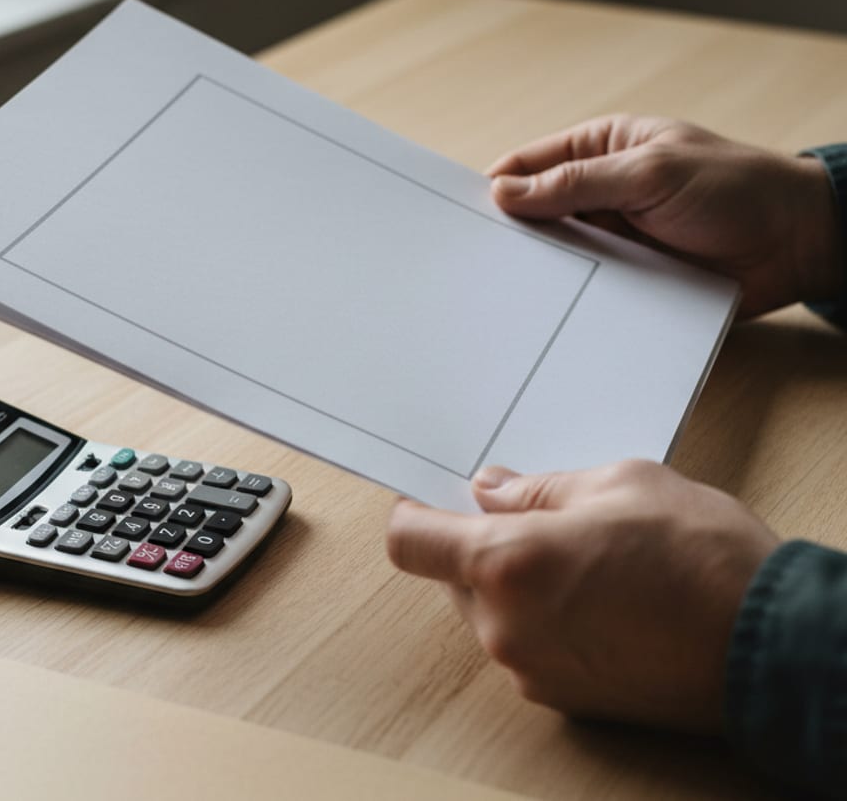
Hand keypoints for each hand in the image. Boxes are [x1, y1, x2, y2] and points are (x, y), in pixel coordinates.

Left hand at [386, 461, 778, 730]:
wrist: (772, 647)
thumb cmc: (703, 558)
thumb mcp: (619, 484)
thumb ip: (537, 490)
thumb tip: (490, 490)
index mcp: (506, 563)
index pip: (410, 542)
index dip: (413, 513)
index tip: (427, 498)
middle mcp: (504, 625)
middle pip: (450, 577)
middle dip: (478, 545)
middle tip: (533, 519)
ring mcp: (530, 669)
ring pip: (489, 612)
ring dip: (514, 584)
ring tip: (583, 560)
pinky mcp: (561, 698)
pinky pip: (524, 645)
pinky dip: (541, 619)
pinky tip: (598, 599)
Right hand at [487, 115, 840, 317]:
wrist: (797, 244)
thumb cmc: (736, 189)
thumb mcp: (651, 174)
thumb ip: (577, 182)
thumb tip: (506, 191)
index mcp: (601, 150)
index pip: (528, 166)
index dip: (493, 188)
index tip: (463, 217)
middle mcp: (600, 193)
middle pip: (535, 215)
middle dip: (510, 236)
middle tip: (475, 264)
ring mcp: (612, 238)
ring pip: (557, 256)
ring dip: (540, 272)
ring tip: (504, 294)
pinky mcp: (626, 278)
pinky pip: (585, 289)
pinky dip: (568, 299)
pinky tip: (546, 312)